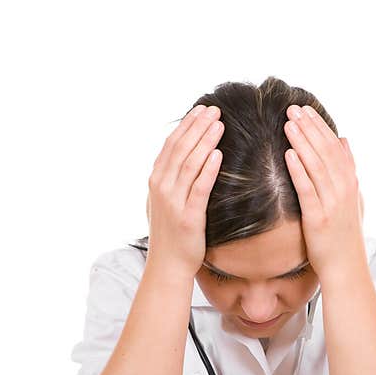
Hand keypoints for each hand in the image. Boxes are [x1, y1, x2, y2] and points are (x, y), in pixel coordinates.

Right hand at [146, 104, 223, 275]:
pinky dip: (208, 170)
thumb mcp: (165, 201)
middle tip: (215, 109)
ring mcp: (173, 201)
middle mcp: (161, 187)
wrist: (168, 265)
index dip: (187, 125)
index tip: (201, 109)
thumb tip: (182, 158)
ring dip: (205, 141)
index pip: (171, 145)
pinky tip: (218, 154)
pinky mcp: (188, 216)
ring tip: (219, 124)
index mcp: (156, 181)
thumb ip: (171, 180)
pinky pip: (199, 188)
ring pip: (189, 164)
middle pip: (180, 149)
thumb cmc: (171, 233)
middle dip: (198, 126)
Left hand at [283, 104, 365, 280]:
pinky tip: (288, 154)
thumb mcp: (353, 198)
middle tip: (292, 108)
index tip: (305, 109)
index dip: (319, 126)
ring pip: (316, 165)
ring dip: (302, 142)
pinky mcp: (319, 218)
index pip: (334, 147)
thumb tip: (344, 140)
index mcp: (350, 182)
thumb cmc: (344, 235)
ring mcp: (332, 203)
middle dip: (309, 128)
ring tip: (288, 123)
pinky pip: (307, 189)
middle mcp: (344, 189)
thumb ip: (348, 169)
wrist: (346, 268)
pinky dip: (299, 170)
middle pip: (325, 151)